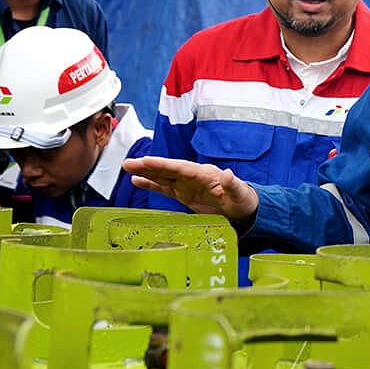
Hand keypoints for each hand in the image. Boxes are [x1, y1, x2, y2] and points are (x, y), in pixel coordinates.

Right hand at [123, 156, 258, 221]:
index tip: (148, 161)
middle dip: (149, 166)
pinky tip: (136, 180)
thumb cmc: (242, 199)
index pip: (181, 168)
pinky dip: (150, 184)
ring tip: (127, 166)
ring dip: (145, 172)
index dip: (164, 165)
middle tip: (129, 162)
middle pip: (167, 169)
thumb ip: (233, 184)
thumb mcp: (240, 194)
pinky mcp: (183, 194)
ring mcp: (186, 184)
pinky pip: (164, 187)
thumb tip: (228, 173)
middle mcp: (192, 176)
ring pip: (162, 176)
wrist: (242, 207)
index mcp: (204, 174)